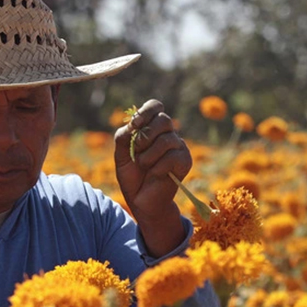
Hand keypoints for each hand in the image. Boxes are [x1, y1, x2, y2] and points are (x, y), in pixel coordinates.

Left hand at [114, 99, 190, 255]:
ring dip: (149, 155)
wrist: (142, 200)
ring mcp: (178, 147)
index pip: (155, 106)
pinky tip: (155, 174)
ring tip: (143, 166)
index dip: (145, 112)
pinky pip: (173, 157)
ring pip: (167, 139)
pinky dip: (158, 167)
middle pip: (164, 119)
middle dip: (146, 136)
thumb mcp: (121, 154)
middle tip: (137, 151)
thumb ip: (123, 137)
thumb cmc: (132, 176)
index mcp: (152, 128)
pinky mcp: (185, 161)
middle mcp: (168, 134)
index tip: (134, 126)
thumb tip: (133, 125)